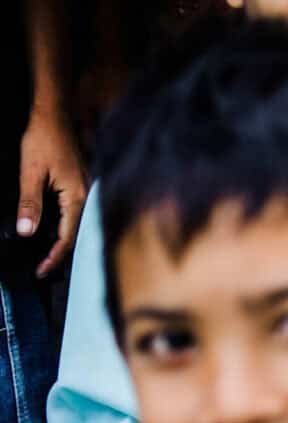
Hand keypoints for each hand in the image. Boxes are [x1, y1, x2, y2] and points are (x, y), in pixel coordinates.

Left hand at [18, 105, 86, 277]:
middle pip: (77, 234)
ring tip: (50, 254)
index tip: (41, 271)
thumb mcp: (30, 172)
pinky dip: (68, 226)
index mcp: (76, 197)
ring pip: (79, 224)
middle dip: (61, 253)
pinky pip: (79, 212)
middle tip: (45, 268)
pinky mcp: (83, 183)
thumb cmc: (43, 139)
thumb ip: (30, 203)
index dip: (54, 256)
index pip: (67, 236)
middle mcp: (86, 196)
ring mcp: (87, 189)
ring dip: (65, 240)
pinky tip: (58, 229)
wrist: (56, 114)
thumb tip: (27, 232)